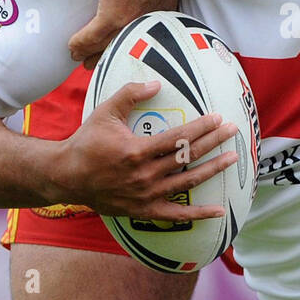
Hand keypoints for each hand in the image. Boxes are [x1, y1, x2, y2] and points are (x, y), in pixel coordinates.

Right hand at [50, 79, 237, 219]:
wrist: (66, 176)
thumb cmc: (87, 141)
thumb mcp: (105, 112)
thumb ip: (130, 94)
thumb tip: (156, 83)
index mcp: (136, 151)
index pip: (178, 138)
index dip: (201, 128)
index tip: (218, 118)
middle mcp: (144, 175)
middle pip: (187, 157)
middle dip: (213, 142)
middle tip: (233, 131)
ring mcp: (145, 195)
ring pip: (187, 182)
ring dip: (212, 170)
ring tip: (232, 158)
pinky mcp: (144, 210)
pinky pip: (176, 215)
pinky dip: (199, 215)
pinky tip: (219, 211)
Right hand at [69, 0, 180, 67]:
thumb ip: (156, 2)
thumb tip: (148, 0)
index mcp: (161, 23)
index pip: (141, 44)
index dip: (126, 51)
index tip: (117, 56)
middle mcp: (147, 29)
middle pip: (121, 50)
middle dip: (105, 59)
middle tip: (92, 65)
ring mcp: (129, 23)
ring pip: (103, 46)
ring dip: (87, 53)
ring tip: (76, 56)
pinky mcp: (112, 15)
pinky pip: (91, 37)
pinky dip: (79, 43)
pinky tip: (71, 46)